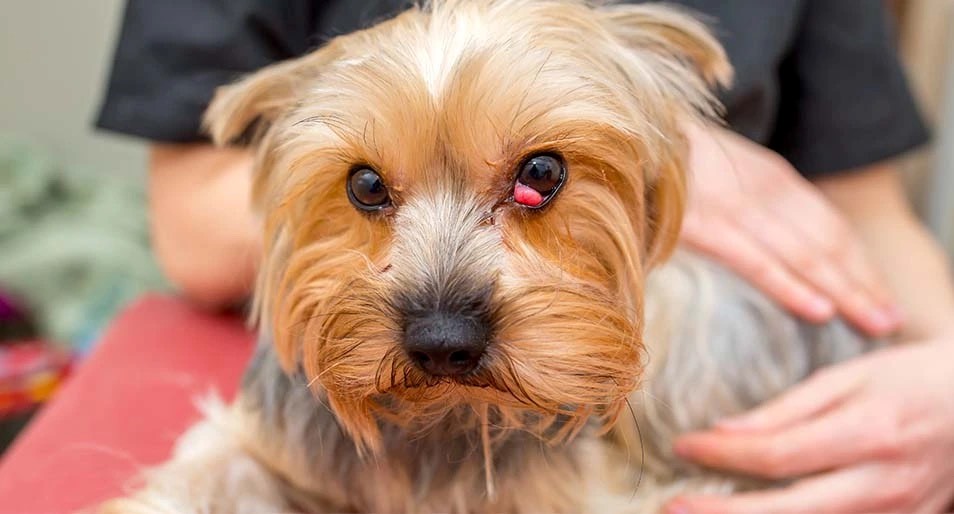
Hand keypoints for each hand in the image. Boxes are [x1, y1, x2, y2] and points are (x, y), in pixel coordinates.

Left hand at [665, 340, 953, 513]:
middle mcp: (883, 483)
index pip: (777, 455)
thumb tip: (724, 431)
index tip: (683, 446)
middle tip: (672, 506)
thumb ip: (786, 409)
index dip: (722, 456)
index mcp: (867, 433)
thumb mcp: (847, 377)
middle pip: (788, 512)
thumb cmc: (909, 379)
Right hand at [680, 123, 900, 335]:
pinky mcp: (705, 224)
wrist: (619, 131)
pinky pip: (758, 261)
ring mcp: (736, 205)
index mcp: (770, 177)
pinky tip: (820, 310)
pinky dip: (793, 286)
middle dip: (863, 284)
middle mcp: (763, 189)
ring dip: (846, 292)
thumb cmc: (661, 163)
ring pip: (806, 254)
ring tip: (874, 324)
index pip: (829, 225)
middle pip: (828, 242)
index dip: (858, 262)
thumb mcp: (717, 175)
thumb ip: (744, 206)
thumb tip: (765, 245)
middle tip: (890, 322)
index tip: (879, 295)